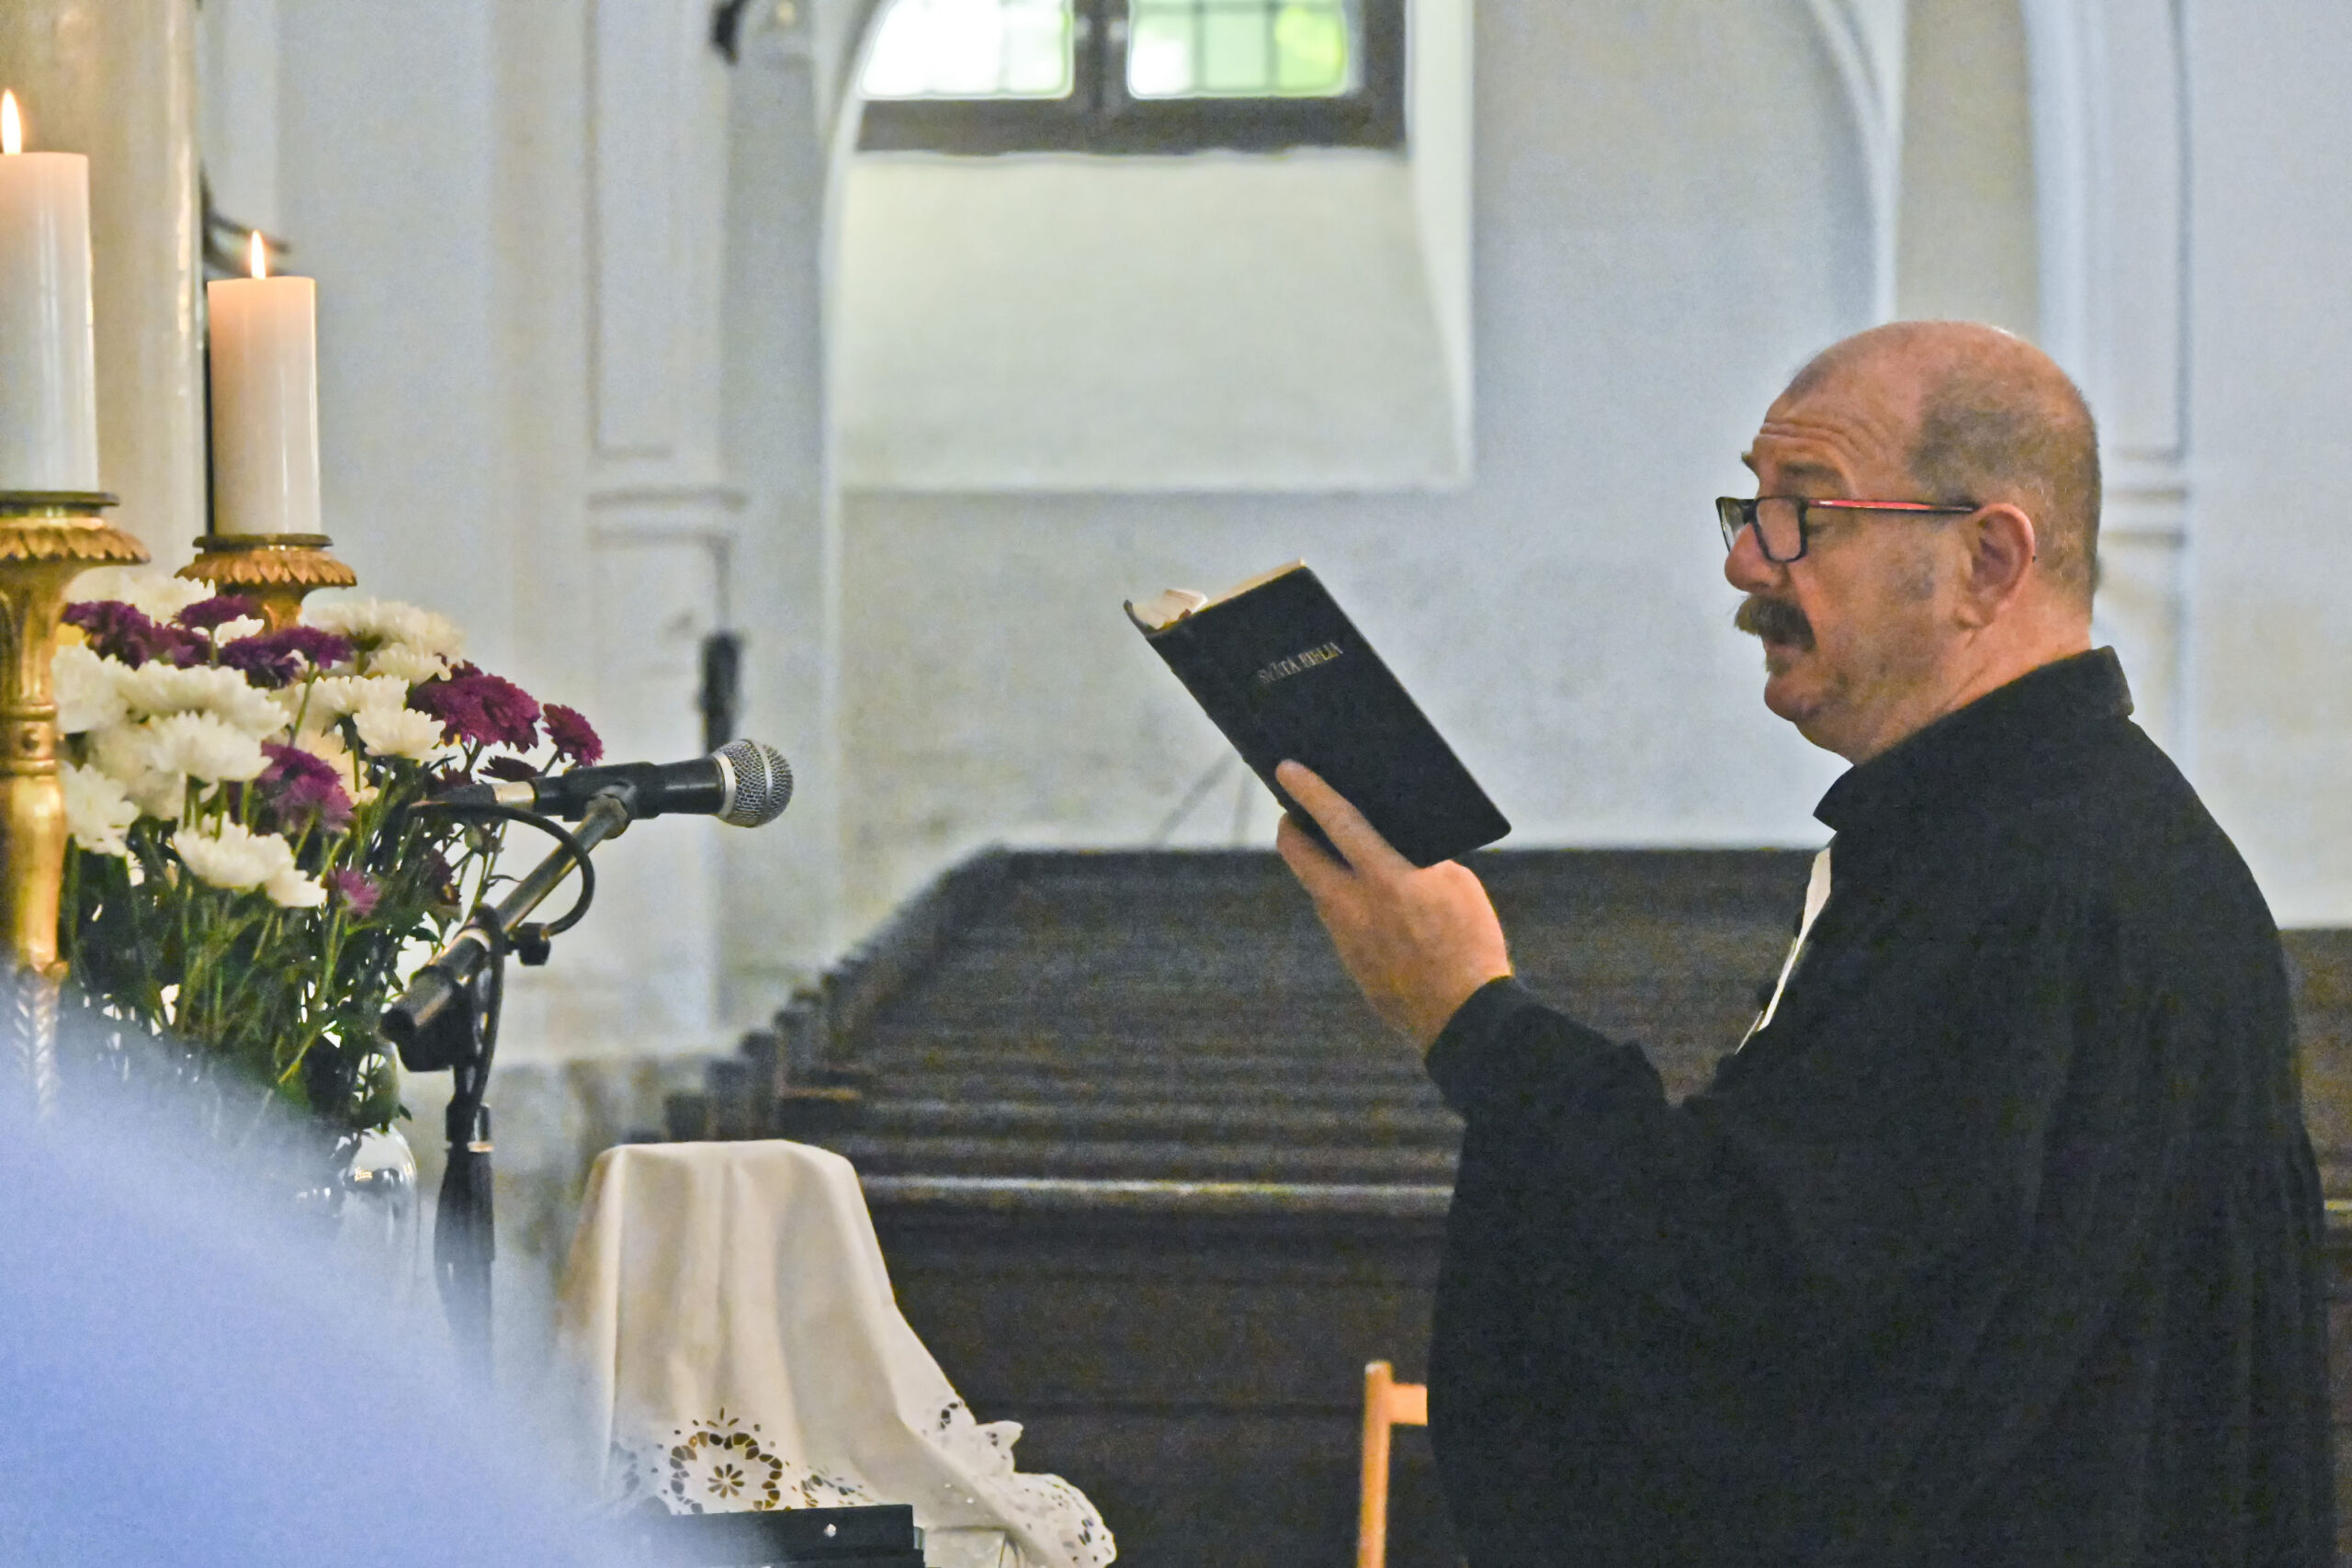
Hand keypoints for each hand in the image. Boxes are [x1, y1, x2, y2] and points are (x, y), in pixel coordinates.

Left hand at [1273, 760, 1511, 1052]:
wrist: (1465, 1019)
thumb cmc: (1471, 944)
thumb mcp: (1456, 886)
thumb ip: (1417, 861)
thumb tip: (1389, 847)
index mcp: (1386, 877)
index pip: (1336, 820)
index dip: (1309, 790)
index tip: (1286, 768)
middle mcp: (1353, 905)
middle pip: (1299, 854)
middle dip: (1292, 826)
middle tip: (1295, 811)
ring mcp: (1346, 936)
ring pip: (1317, 887)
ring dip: (1321, 864)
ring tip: (1337, 846)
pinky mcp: (1350, 960)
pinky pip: (1338, 918)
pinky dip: (1345, 898)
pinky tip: (1363, 893)